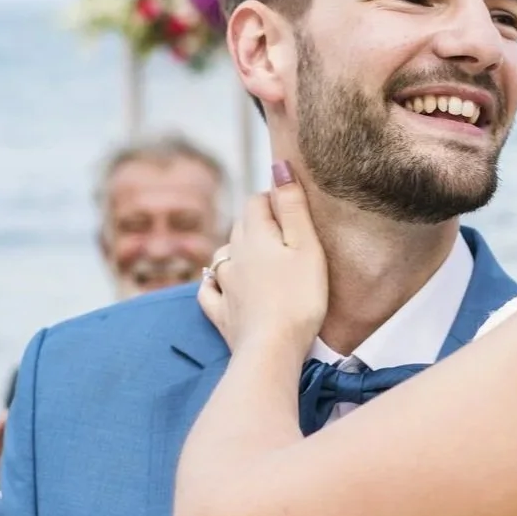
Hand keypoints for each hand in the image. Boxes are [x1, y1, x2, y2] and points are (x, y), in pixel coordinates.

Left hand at [198, 169, 326, 359]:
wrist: (272, 349)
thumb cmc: (299, 298)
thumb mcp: (306, 247)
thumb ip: (293, 207)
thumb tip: (279, 166)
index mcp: (255, 236)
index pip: (257, 202)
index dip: (273, 198)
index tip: (292, 206)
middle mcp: (233, 256)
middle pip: (241, 227)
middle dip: (258, 222)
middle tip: (284, 232)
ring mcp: (224, 285)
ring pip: (224, 255)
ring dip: (238, 250)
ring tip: (259, 257)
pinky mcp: (221, 313)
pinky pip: (209, 290)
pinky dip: (215, 283)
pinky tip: (220, 284)